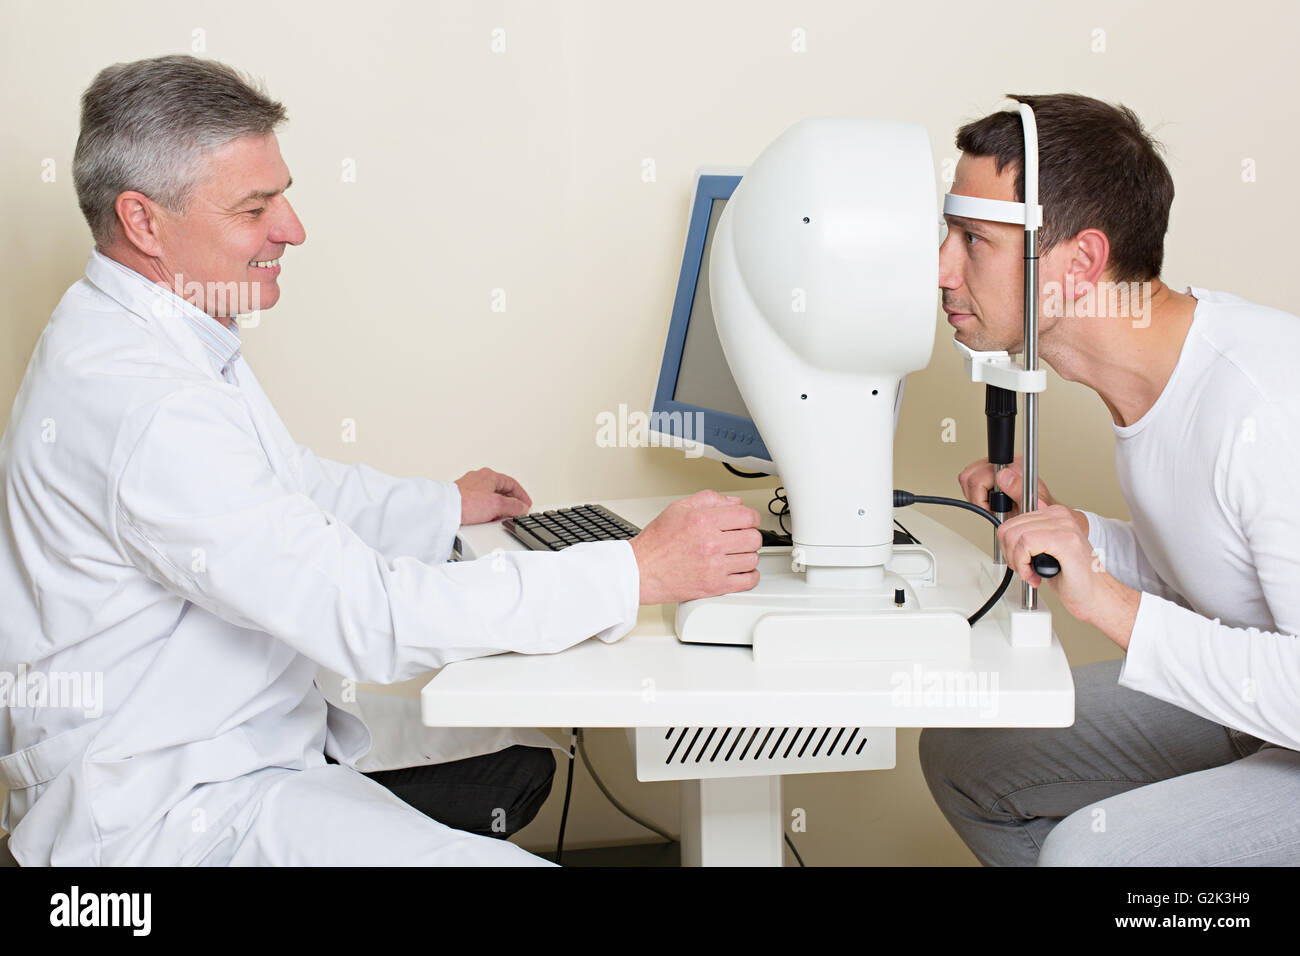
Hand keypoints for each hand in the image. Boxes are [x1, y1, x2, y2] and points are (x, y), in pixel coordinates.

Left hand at [454, 467, 531, 524]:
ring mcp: (469, 487)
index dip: (522, 495)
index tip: (526, 505)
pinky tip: (485, 519)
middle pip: (501, 490)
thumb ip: (514, 506)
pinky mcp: (462, 498)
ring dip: (497, 507)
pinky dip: (486, 510)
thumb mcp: (497, 504)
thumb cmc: (465, 503)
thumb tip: (522, 508)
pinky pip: (480, 503)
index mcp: (489, 475)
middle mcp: (478, 478)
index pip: (512, 484)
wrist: (445, 511)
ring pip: (490, 497)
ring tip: (499, 517)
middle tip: (515, 512)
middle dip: (510, 502)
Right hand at [629, 490, 761, 604]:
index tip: (747, 521)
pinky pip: (748, 581)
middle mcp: (711, 543)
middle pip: (754, 538)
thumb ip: (709, 500)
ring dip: (748, 555)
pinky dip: (749, 575)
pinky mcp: (715, 586)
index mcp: (704, 521)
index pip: (748, 516)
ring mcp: (715, 567)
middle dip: (750, 535)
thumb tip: (733, 502)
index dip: (751, 517)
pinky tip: (739, 570)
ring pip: (753, 558)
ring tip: (736, 553)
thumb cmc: (656, 543)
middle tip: (740, 537)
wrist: (641, 571)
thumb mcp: (678, 509)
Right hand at [958, 455, 1086, 532]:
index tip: (992, 509)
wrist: (1040, 513)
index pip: (979, 478)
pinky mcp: (991, 471)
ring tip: (990, 504)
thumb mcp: (1029, 502)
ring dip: (974, 494)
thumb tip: (1002, 475)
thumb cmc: (1037, 510)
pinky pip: (970, 478)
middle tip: (990, 507)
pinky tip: (989, 499)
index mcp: (1013, 467)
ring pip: (967, 476)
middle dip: (976, 497)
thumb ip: (1018, 489)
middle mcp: (1004, 464)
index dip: (981, 498)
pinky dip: (976, 492)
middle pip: (969, 475)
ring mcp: (996, 466)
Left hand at [996, 503, 1139, 646]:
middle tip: (1024, 570)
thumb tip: (1008, 531)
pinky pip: (1025, 544)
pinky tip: (1035, 576)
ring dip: (1017, 561)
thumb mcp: (1045, 551)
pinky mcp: (1064, 539)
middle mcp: (1059, 515)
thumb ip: (1030, 537)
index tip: (1020, 562)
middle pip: (1009, 528)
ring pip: (1015, 535)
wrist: (1097, 596)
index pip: (1012, 522)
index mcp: (1054, 515)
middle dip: (1010, 554)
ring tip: (1030, 573)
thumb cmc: (1074, 578)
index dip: (1008, 547)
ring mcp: (1064, 525)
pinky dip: (1023, 565)